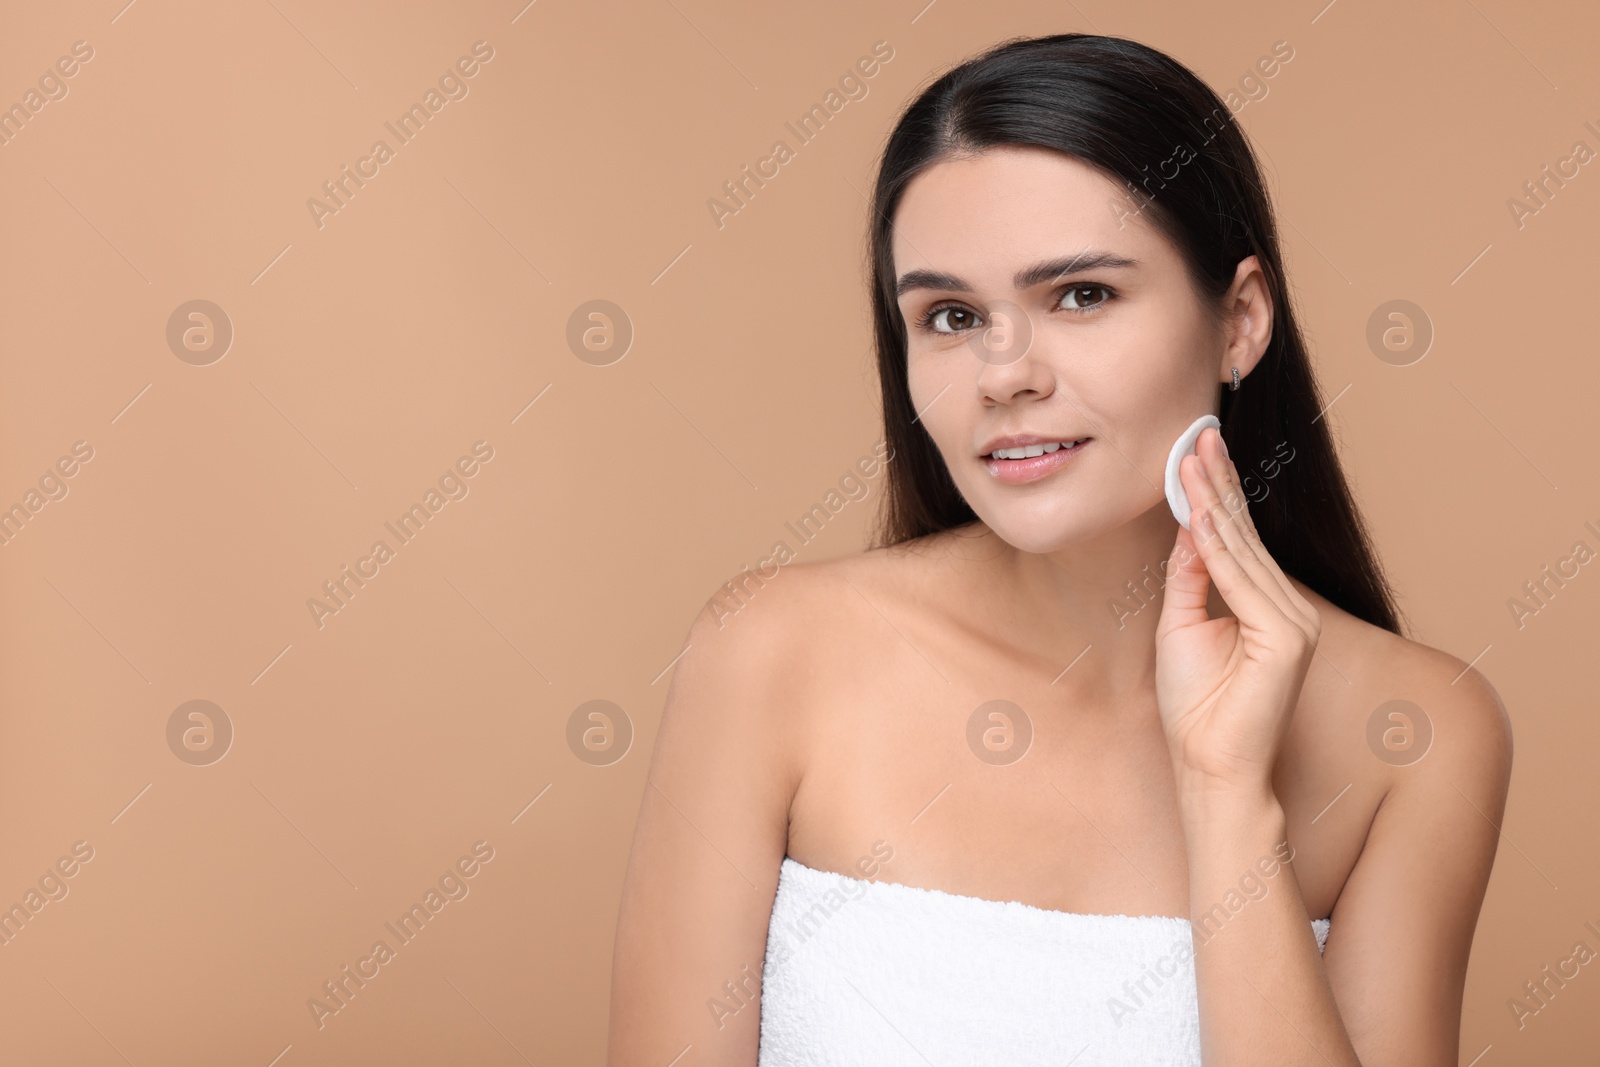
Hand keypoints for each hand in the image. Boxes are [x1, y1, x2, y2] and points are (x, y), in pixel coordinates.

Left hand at [1154, 426, 1320, 794]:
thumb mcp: (1180, 627)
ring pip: (1243, 550)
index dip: (1215, 495)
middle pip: (1245, 534)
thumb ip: (1189, 578)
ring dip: (1214, 501)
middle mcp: (1289, 609)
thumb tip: (1190, 526)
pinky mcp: (1288, 639)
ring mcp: (1293, 622)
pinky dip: (1218, 546)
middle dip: (1218, 482)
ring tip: (1191, 456)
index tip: (1193, 450)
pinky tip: (1200, 512)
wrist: (1210, 765)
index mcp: (1266, 607)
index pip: (1237, 539)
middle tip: (1198, 432)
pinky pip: (1242, 582)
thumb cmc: (1196, 708)